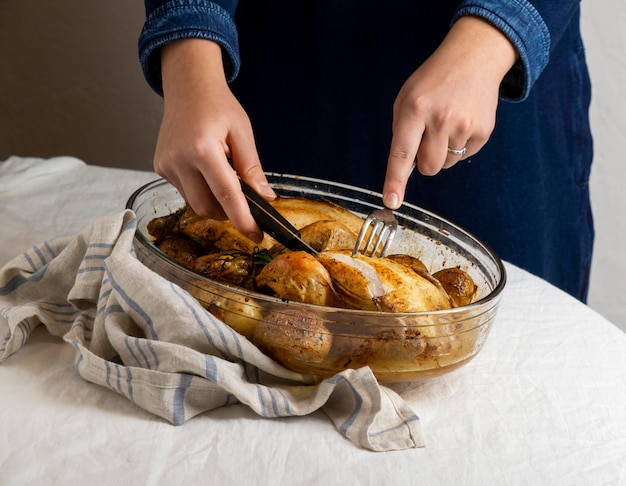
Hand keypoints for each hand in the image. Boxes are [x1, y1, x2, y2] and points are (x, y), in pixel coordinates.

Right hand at [154, 39, 274, 242]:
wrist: (188, 86)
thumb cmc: (218, 105)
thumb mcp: (242, 133)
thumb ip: (252, 168)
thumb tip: (266, 199)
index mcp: (202, 149)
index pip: (226, 195)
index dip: (243, 219)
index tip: (255, 235)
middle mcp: (179, 160)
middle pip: (207, 207)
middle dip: (229, 213)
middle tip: (246, 204)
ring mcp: (166, 165)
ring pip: (195, 203)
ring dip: (215, 202)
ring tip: (225, 178)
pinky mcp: (160, 168)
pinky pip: (185, 192)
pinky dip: (201, 191)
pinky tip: (207, 172)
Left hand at [382, 16, 517, 208]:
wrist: (474, 58)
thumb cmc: (433, 82)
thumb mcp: (406, 98)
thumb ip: (402, 132)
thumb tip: (404, 168)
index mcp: (414, 109)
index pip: (401, 153)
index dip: (395, 180)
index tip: (391, 201)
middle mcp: (440, 118)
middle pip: (428, 168)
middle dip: (425, 160)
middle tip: (429, 136)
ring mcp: (465, 126)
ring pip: (446, 164)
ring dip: (444, 151)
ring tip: (448, 122)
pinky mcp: (483, 131)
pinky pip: (465, 156)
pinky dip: (461, 145)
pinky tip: (462, 122)